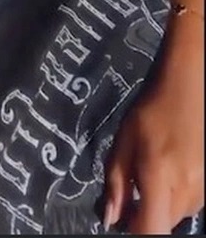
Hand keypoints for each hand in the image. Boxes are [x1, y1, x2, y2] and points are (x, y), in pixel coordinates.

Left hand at [105, 44, 203, 233]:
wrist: (191, 85)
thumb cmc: (153, 109)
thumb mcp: (124, 139)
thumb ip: (115, 180)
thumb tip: (111, 217)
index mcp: (160, 178)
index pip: (149, 232)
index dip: (133, 231)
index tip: (123, 218)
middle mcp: (186, 190)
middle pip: (161, 225)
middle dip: (143, 213)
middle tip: (133, 185)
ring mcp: (203, 189)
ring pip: (176, 214)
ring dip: (160, 203)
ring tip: (154, 167)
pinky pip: (189, 202)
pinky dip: (176, 193)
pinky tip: (171, 166)